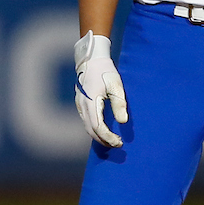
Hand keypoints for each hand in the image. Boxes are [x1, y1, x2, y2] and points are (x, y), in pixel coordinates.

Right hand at [74, 32, 128, 147]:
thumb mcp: (116, 86)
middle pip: (91, 130)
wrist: (91, 60)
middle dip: (104, 140)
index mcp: (91, 102)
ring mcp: (80, 105)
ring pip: (87, 127)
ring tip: (112, 140)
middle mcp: (82, 106)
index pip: (98, 127)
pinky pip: (86, 121)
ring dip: (99, 136)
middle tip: (117, 144)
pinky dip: (94, 129)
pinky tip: (104, 131)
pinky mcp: (81, 104)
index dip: (108, 137)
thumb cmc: (106, 71)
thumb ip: (119, 104)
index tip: (119, 143)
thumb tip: (123, 121)